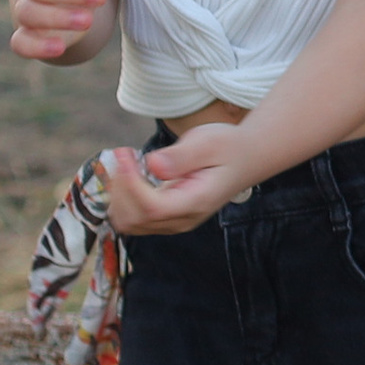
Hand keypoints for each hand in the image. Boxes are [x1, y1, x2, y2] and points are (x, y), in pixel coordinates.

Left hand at [103, 124, 251, 234]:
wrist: (245, 158)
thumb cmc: (228, 147)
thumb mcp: (209, 142)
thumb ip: (181, 156)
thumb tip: (153, 165)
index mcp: (196, 202)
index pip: (152, 207)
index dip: (130, 184)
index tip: (125, 154)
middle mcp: (182, 219)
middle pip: (135, 218)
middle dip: (121, 187)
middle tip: (125, 154)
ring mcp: (172, 222)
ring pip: (128, 222)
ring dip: (119, 194)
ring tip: (127, 163)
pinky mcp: (165, 218)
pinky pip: (132, 218)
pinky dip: (122, 199)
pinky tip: (131, 175)